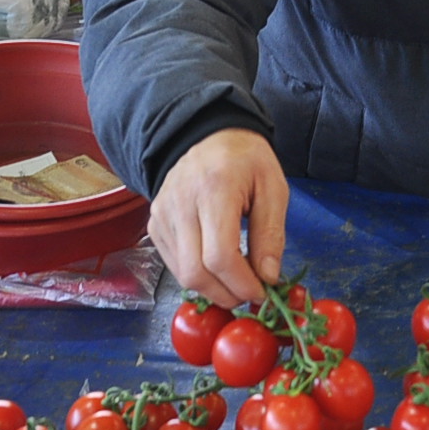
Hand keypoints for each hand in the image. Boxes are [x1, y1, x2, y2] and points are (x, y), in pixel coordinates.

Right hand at [150, 128, 288, 307]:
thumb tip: (268, 278)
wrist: (208, 135)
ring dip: (212, 289)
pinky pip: (173, 264)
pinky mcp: (155, 223)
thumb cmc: (245, 160)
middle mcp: (181, 203)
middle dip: (226, 294)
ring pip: (182, 274)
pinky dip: (197, 275)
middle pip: (196, 272)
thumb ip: (271, 234)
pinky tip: (216, 267)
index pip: (220, 255)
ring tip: (236, 281)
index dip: (242, 284)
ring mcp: (163, 214)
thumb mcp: (273, 187)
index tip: (262, 292)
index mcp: (215, 189)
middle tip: (249, 293)